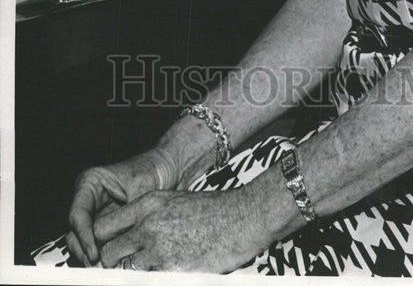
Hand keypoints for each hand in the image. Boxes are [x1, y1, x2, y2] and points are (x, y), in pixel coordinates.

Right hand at [67, 148, 177, 265]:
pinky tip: (115, 265)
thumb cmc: (154, 169)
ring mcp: (97, 216)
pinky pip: (101, 246)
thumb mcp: (142, 186)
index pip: (78, 214)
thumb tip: (125, 238)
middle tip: (99, 268)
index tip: (94, 254)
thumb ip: (129, 212)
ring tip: (108, 269)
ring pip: (84, 243)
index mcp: (90, 183)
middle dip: (85, 251)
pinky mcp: (107, 229)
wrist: (169, 168)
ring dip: (93, 257)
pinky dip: (105, 257)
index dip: (84, 236)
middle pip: (75, 232)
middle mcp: (89, 201)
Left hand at [93, 187, 264, 271]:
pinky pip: (145, 279)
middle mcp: (148, 224)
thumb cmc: (214, 210)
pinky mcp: (171, 268)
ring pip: (122, 271)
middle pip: (108, 252)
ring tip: (144, 269)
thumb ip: (150, 217)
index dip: (101, 242)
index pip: (103, 226)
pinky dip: (148, 277)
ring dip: (129, 274)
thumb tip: (131, 237)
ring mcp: (159, 248)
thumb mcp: (176, 201)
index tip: (108, 251)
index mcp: (148, 204)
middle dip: (112, 264)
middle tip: (122, 268)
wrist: (243, 216)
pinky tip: (161, 271)